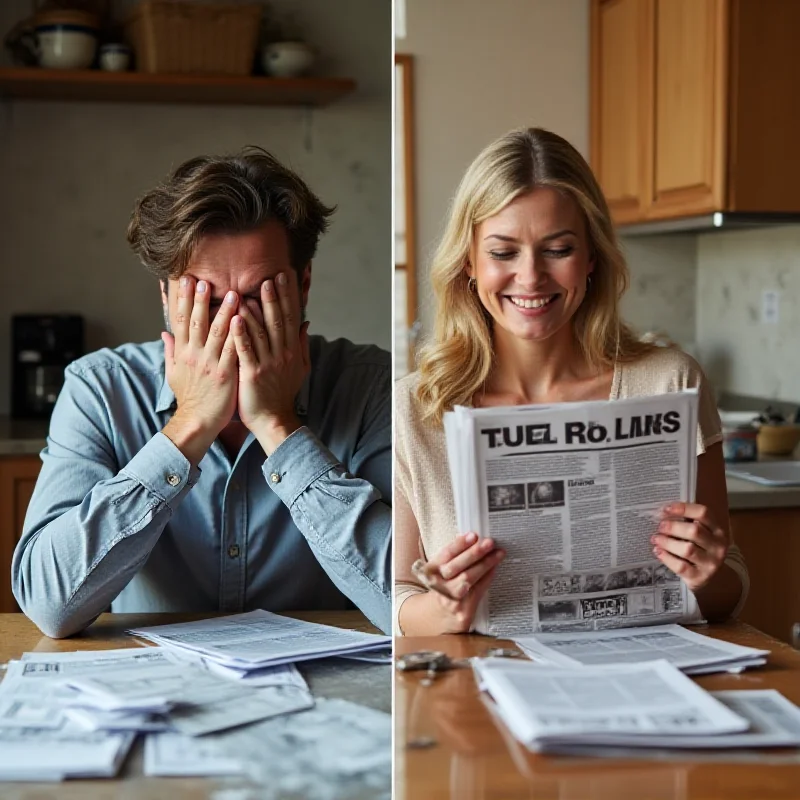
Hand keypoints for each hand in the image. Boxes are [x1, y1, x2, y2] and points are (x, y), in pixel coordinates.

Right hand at [163, 276, 238, 440]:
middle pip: (196, 322)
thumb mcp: (174, 373)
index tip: (187, 280)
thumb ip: (170, 351)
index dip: (184, 299)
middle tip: (205, 280)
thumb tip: (164, 333)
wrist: (198, 421)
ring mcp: (209, 363)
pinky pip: (231, 351)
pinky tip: (243, 322)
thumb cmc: (189, 397)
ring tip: (233, 294)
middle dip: (200, 299)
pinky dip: (237, 335)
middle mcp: (194, 355)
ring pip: (216, 333)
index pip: (181, 320)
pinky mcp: (225, 374)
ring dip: (224, 312)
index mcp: (182, 352)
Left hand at [232, 271, 309, 453]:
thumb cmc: (283, 394)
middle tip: (270, 277)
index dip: (288, 297)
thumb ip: (302, 344)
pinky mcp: (252, 374)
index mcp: (292, 351)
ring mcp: (268, 364)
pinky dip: (241, 334)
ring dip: (256, 311)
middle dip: (274, 298)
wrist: (274, 420)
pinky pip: (246, 350)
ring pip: (262, 332)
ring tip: (250, 291)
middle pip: (278, 321)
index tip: (285, 277)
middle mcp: (282, 354)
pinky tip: (235, 318)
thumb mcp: (300, 368)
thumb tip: (306, 323)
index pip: (291, 317)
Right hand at [415, 533, 504, 633]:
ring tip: (497, 554)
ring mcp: (450, 599)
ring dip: (485, 564)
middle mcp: (437, 585)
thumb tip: (469, 537)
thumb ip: (453, 556)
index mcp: (431, 570)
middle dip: (474, 553)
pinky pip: (478, 590)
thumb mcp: (441, 570)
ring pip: (468, 578)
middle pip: (456, 567)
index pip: (445, 554)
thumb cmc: (445, 586)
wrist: (440, 616)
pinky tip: (494, 568)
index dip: (459, 544)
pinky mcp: (463, 610)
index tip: (473, 535)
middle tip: (489, 543)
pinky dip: (487, 577)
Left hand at [651, 502, 730, 591]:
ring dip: (667, 542)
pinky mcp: (700, 577)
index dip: (683, 508)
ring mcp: (710, 563)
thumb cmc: (699, 550)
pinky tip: (658, 551)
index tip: (665, 509)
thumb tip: (661, 513)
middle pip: (694, 531)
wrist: (709, 578)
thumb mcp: (700, 535)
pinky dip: (666, 557)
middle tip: (659, 527)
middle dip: (673, 527)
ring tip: (655, 539)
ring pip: (687, 549)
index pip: (703, 513)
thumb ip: (687, 523)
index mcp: (717, 531)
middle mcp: (718, 546)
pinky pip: (681, 566)